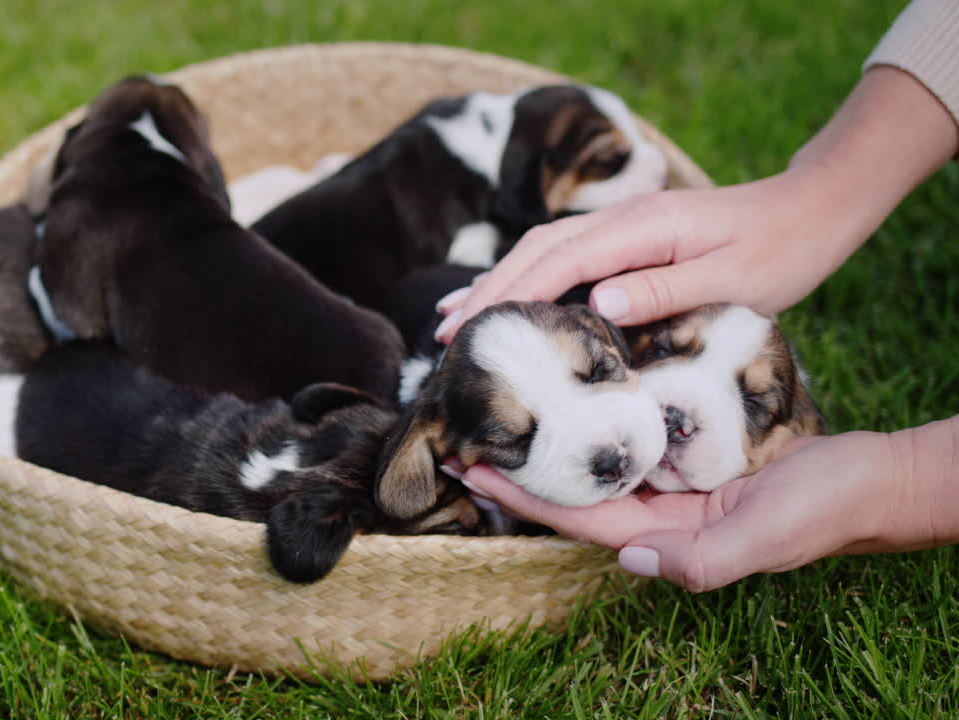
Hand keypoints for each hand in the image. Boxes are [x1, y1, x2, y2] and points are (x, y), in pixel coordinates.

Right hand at [435, 169, 858, 340]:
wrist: (808, 212)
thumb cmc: (779, 252)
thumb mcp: (732, 280)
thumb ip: (663, 290)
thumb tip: (597, 303)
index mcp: (639, 228)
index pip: (556, 263)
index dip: (509, 297)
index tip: (471, 332)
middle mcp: (619, 221)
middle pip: (534, 253)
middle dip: (487, 294)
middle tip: (446, 338)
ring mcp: (619, 227)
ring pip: (540, 251)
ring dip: (497, 285)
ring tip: (452, 319)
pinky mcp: (625, 239)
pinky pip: (561, 257)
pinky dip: (524, 277)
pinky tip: (503, 297)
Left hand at [463, 431, 921, 591]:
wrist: (871, 478)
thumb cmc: (824, 509)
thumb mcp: (766, 539)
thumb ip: (702, 561)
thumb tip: (630, 562)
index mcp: (665, 535)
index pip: (577, 514)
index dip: (522, 495)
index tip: (471, 467)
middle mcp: (657, 509)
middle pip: (573, 486)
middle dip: (520, 465)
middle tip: (465, 431)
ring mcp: (672, 479)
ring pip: (596, 458)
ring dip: (551, 438)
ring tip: (505, 407)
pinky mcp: (690, 450)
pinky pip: (631, 433)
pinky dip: (598, 415)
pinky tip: (573, 389)